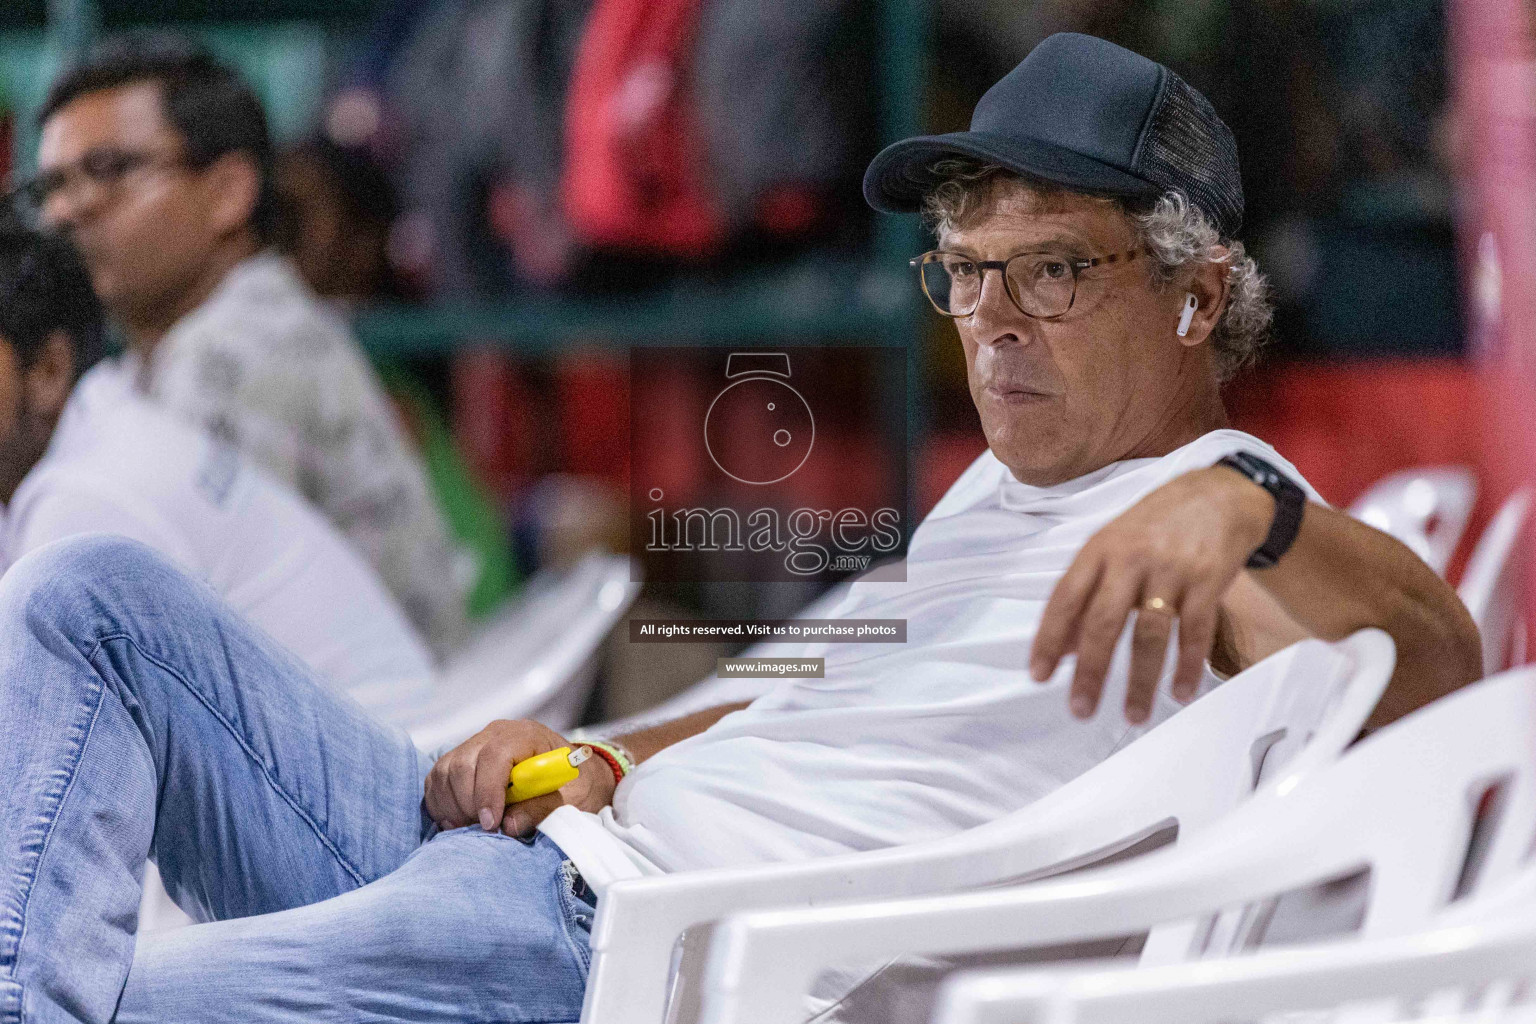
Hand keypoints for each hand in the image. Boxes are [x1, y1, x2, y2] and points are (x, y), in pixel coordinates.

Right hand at [424, 720, 619, 837]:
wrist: (573, 774)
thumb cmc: (576, 783)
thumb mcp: (573, 798)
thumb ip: (542, 808)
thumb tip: (509, 826)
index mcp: (525, 735)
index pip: (494, 755)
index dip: (488, 790)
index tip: (491, 823)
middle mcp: (495, 734)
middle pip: (463, 764)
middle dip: (468, 803)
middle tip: (484, 830)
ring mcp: (474, 745)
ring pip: (445, 772)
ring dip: (453, 806)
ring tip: (472, 827)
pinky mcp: (459, 760)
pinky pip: (436, 780)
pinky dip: (441, 804)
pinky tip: (459, 821)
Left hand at [1029, 465, 1274, 722]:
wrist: (1219, 493)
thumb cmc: (1156, 527)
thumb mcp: (1113, 548)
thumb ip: (1087, 595)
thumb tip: (1064, 649)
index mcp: (1098, 549)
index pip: (1064, 598)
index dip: (1049, 638)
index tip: (1039, 675)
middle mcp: (1130, 558)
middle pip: (1103, 621)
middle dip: (1090, 671)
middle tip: (1080, 710)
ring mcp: (1170, 568)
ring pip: (1150, 633)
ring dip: (1140, 680)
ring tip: (1132, 716)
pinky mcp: (1207, 579)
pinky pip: (1195, 630)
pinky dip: (1186, 665)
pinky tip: (1179, 692)